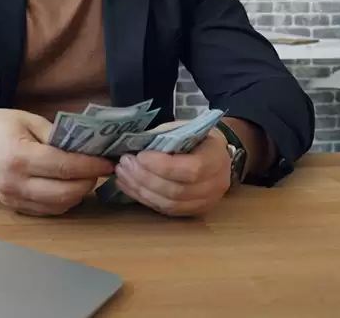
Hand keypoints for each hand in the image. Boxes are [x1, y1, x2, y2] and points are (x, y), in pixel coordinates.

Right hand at [0, 108, 114, 215]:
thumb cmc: (2, 125)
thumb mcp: (31, 120)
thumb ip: (59, 136)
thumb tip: (88, 149)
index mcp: (18, 156)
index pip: (63, 167)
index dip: (90, 166)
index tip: (108, 162)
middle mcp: (14, 182)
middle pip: (64, 193)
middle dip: (88, 182)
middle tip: (99, 169)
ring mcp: (13, 198)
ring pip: (59, 206)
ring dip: (79, 193)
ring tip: (86, 176)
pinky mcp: (14, 207)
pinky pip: (49, 210)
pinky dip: (65, 200)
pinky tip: (69, 185)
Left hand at [112, 125, 231, 216]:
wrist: (217, 154)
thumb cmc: (198, 136)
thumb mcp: (185, 127)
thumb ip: (164, 135)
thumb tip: (134, 144)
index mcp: (215, 159)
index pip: (190, 169)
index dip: (162, 165)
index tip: (139, 156)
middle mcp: (214, 185)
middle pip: (176, 190)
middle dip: (145, 178)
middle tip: (124, 164)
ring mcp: (205, 202)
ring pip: (169, 204)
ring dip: (141, 190)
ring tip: (122, 175)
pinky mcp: (193, 211)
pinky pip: (166, 210)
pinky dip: (144, 199)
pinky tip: (129, 187)